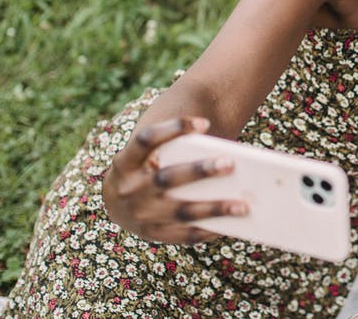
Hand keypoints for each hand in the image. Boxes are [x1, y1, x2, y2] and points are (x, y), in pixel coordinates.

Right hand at [102, 116, 247, 243]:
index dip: (174, 129)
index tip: (205, 122)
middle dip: (200, 171)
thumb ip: (172, 150)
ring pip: (181, 211)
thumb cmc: (143, 171)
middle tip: (231, 163)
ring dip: (214, 208)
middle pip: (168, 178)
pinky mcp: (152, 235)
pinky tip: (231, 225)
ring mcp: (140, 215)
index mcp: (126, 162)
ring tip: (244, 205)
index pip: (146, 139)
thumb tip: (223, 156)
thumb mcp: (144, 156)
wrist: (113, 205)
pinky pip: (184, 235)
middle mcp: (130, 189)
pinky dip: (208, 230)